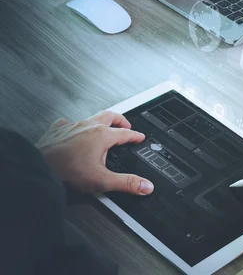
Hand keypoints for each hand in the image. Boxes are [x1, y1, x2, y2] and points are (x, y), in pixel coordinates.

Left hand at [39, 111, 153, 195]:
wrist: (38, 168)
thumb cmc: (66, 172)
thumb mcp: (102, 181)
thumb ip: (126, 183)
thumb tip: (146, 186)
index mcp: (102, 136)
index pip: (125, 133)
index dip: (135, 136)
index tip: (140, 137)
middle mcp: (88, 127)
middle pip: (110, 116)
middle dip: (121, 120)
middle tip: (126, 125)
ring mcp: (72, 126)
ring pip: (91, 117)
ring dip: (100, 120)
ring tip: (104, 125)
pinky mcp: (57, 130)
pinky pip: (69, 122)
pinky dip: (75, 125)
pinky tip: (73, 131)